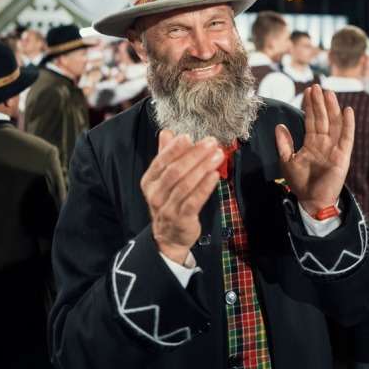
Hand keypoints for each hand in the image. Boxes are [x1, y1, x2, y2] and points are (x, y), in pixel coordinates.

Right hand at [140, 129, 223, 264]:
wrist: (169, 236)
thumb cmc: (169, 201)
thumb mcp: (163, 178)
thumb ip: (165, 154)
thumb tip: (167, 132)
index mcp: (150, 181)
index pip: (161, 161)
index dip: (175, 149)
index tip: (188, 137)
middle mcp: (156, 194)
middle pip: (175, 171)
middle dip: (195, 154)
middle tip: (211, 143)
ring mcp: (167, 207)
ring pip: (186, 184)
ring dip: (203, 167)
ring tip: (218, 155)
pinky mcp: (182, 219)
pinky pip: (194, 201)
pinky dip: (205, 187)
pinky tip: (215, 175)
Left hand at [275, 84, 354, 215]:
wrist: (311, 200)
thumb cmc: (300, 182)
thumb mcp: (287, 160)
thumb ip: (284, 143)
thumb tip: (279, 125)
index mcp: (312, 142)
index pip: (311, 119)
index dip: (309, 105)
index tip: (308, 91)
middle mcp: (324, 142)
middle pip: (323, 118)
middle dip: (319, 102)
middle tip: (316, 87)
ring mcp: (334, 148)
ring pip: (334, 124)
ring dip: (333, 108)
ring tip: (329, 93)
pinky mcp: (343, 156)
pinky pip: (347, 137)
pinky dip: (348, 124)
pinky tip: (348, 111)